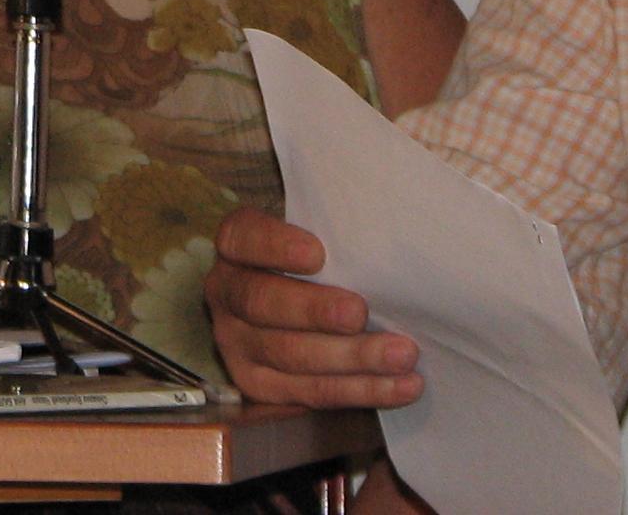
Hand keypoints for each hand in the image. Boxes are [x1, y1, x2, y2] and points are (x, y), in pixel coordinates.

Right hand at [205, 205, 424, 410]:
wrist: (295, 307)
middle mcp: (225, 293)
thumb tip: (384, 240)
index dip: (276, 247)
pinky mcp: (259, 386)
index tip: (317, 254)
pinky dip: (361, 390)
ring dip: (351, 358)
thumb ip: (334, 236)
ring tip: (401, 355)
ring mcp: (236, 344)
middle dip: (314, 311)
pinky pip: (311, 392)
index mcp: (235, 247)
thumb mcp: (313, 235)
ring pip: (290, 355)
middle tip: (360, 313)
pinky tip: (402, 386)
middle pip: (261, 303)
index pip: (243, 238)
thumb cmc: (318, 263)